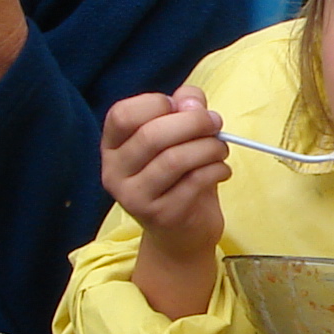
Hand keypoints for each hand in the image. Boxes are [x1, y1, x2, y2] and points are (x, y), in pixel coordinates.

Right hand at [99, 86, 228, 318]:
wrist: (181, 232)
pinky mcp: (161, 215)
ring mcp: (134, 197)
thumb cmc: (179, 176)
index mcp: (112, 146)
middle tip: (216, 124)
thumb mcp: (179, 136)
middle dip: (193, 122)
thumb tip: (191, 101)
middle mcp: (115, 172)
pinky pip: (194, 182)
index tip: (184, 107)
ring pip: (174, 159)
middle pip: (151, 135)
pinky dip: (216, 169)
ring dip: (209, 147)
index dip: (157, 104)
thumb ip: (183, 108)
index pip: (122, 114)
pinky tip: (221, 170)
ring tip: (221, 149)